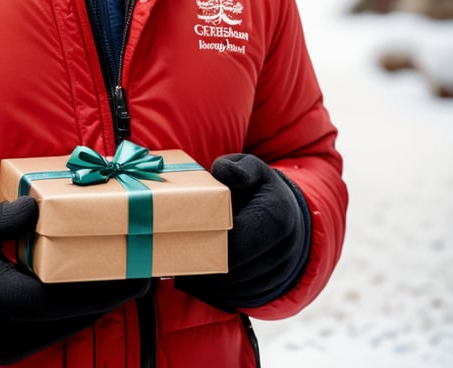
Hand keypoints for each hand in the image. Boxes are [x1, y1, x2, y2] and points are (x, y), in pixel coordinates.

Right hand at [0, 197, 149, 363]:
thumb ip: (3, 217)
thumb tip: (39, 209)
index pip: (46, 297)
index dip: (91, 289)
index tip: (125, 273)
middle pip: (65, 316)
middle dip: (108, 297)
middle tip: (144, 275)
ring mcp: (6, 349)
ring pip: (66, 328)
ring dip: (100, 306)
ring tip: (133, 280)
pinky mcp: (14, 355)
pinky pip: (56, 332)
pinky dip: (81, 312)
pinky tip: (104, 292)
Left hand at [176, 153, 310, 310]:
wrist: (290, 216)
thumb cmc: (260, 189)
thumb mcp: (251, 169)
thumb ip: (237, 168)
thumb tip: (222, 171)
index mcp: (277, 217)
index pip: (237, 245)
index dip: (208, 245)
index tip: (185, 239)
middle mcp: (284, 250)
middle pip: (234, 272)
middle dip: (203, 267)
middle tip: (176, 260)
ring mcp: (281, 273)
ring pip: (235, 290)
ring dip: (208, 284)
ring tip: (184, 269)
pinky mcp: (273, 289)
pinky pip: (241, 299)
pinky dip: (218, 293)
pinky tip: (201, 279)